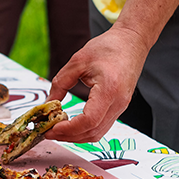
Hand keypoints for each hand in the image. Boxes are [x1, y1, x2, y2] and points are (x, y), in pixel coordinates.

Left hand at [45, 25, 149, 143]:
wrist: (131, 42)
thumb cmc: (108, 48)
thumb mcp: (77, 62)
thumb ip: (60, 84)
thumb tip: (47, 104)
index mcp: (109, 90)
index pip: (89, 121)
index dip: (68, 129)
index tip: (50, 128)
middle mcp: (118, 103)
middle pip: (93, 132)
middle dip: (68, 136)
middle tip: (47, 132)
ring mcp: (121, 107)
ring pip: (98, 133)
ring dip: (76, 136)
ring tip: (56, 129)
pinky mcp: (119, 107)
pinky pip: (102, 126)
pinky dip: (84, 129)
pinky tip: (70, 124)